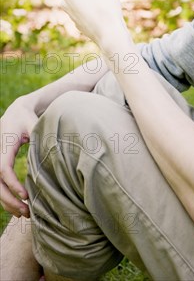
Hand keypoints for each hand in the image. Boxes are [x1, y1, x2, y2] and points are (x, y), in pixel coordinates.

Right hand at [0, 98, 38, 216]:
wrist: (16, 112)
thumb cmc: (28, 118)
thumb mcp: (34, 123)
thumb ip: (42, 136)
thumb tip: (55, 149)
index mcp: (5, 145)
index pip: (3, 169)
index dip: (13, 184)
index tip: (26, 196)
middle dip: (9, 199)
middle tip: (26, 212)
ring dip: (7, 202)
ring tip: (24, 214)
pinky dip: (6, 197)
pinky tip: (19, 206)